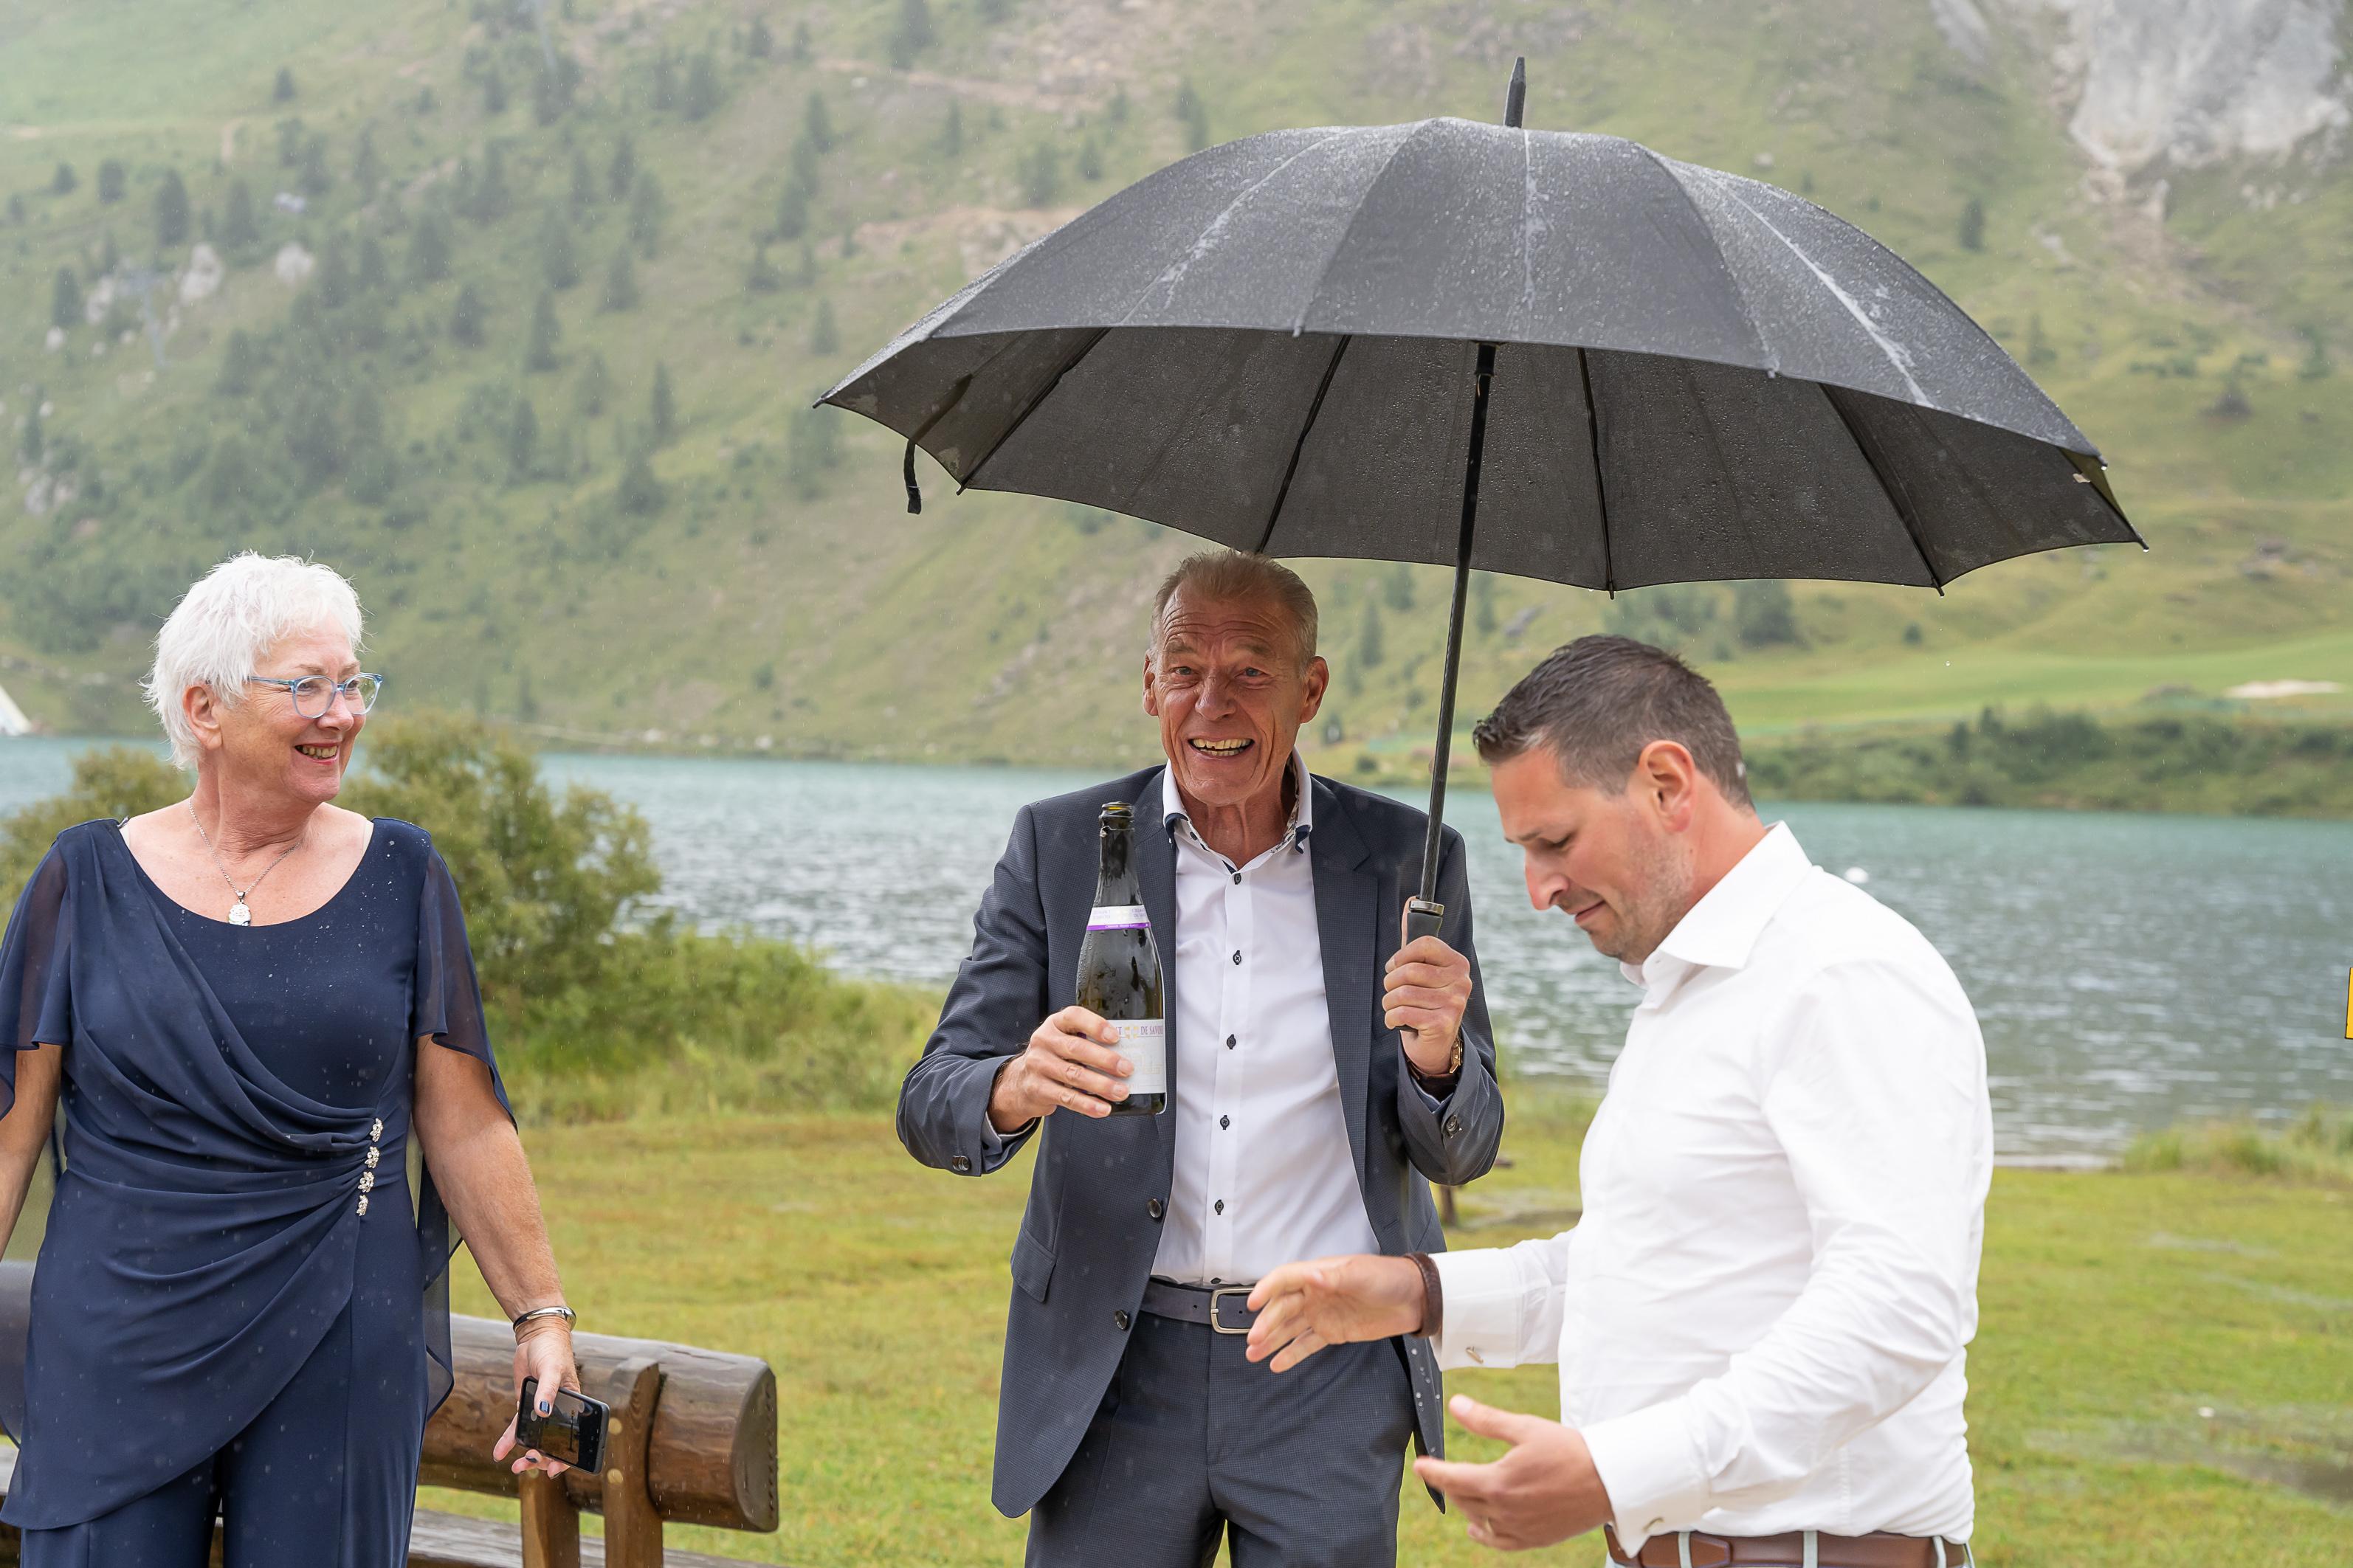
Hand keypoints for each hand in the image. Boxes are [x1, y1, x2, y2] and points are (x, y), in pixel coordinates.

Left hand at [493, 1319, 580, 1476]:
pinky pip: (517, 1428)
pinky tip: (499, 1453)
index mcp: (574, 1407)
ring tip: (515, 1468)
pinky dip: (508, 1440)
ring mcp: (540, 1411)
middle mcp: (558, 1412)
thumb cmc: (553, 1351)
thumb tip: (541, 1413)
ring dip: (525, 1456)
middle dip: (541, 1459)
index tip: (555, 1469)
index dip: (566, 1457)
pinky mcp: (525, 1406)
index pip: (574, 1438)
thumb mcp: (552, 1369)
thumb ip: (548, 1390)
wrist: (536, 1337)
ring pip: (534, 1439)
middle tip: (528, 1465)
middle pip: (552, 1443)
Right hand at [987, 1006, 1131, 1131]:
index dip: (1096, 1025)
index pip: (1074, 1017)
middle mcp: (1043, 1041)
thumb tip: (1123, 1055)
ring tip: (1120, 1091)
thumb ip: (1087, 1042)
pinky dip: (1088, 1104)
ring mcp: (1038, 1065)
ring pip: (1074, 1075)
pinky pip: (1067, 1097)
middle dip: (1105, 1059)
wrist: (1020, 1082)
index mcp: (1055, 1024)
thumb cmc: (1053, 1057)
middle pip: (1076, 1048)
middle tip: (1126, 1069)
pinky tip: (1103, 1108)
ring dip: (1101, 1085)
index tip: (1116, 1037)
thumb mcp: (1064, 1041)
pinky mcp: (1038, 1088)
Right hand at [1244, 1253, 1424, 1372]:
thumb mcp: (1362, 1274)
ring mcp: (1323, 1314)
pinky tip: (1275, 1364)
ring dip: (1271, 1340)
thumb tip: (1311, 1276)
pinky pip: (1306, 1344)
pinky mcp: (1333, 1333)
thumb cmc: (1388, 1279)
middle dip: (1266, 1323)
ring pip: (1290, 1328)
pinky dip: (1291, 1354)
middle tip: (1253, 1340)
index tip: (1251, 1304)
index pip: (1284, 1279)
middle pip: (1283, 1308)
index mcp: (1319, 1274)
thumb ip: (1336, 1277)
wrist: (1414, 1299)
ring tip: (1252, 1354)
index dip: (1266, 1289)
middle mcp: (1315, 1294)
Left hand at [1386, 912, 1473, 1078]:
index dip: (1402, 955)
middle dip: (1390, 982)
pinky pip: (1402, 1013)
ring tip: (1394, 1007)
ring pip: (1402, 993)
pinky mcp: (1443, 1023)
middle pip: (1409, 971)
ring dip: (1388, 1002)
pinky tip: (1396, 1021)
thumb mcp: (1422, 969)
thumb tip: (1411, 900)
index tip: (1395, 966)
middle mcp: (1461, 981)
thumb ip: (1415, 940)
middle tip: (1392, 991)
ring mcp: (1455, 1003)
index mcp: (1457, 963)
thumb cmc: (1425, 1001)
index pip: (1425, 944)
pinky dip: (1390, 1018)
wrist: (1436, 1044)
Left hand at [1413, 1395, 1613, 1552]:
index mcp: (1498, 1482)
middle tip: (1443, 1473)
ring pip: (1479, 1520)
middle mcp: (1504, 1510)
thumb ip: (1486, 1420)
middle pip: (1463, 1500)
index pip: (1452, 1479)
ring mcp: (1520, 1528)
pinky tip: (1477, 1528)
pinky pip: (1500, 1542)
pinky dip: (1485, 1535)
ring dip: (1466, 1506)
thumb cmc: (1568, 1450)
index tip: (1419, 1466)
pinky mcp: (1535, 1539)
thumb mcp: (1525, 1428)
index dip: (1432, 1472)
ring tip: (1461, 1494)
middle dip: (1450, 1485)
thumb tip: (1456, 1405)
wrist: (1608, 1481)